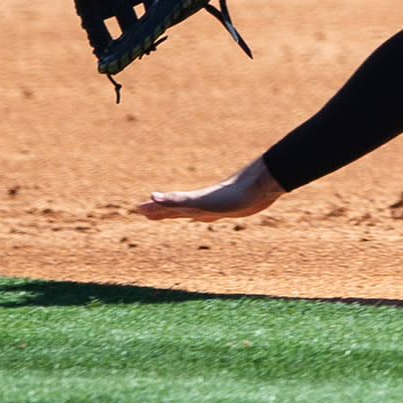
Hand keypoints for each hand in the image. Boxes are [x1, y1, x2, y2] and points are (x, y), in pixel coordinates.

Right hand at [138, 157, 283, 220]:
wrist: (263, 185)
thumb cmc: (233, 194)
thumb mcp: (201, 201)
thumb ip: (177, 200)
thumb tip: (151, 196)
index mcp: (193, 203)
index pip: (169, 207)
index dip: (155, 208)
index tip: (140, 209)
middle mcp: (202, 203)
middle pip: (177, 208)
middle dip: (161, 211)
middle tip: (145, 212)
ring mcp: (215, 205)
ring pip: (192, 210)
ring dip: (179, 213)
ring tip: (170, 214)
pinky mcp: (230, 208)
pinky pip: (211, 214)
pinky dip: (203, 216)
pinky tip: (205, 217)